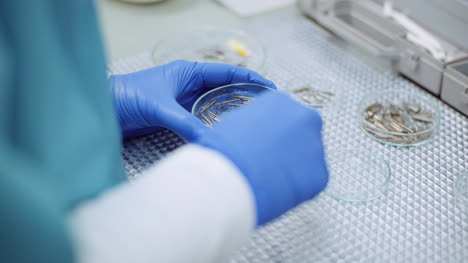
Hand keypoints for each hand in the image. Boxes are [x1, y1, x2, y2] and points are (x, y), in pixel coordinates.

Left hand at [110, 60, 275, 139]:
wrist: (104, 110)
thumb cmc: (126, 95)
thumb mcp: (159, 107)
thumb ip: (184, 122)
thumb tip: (208, 140)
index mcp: (189, 72)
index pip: (226, 73)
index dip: (249, 79)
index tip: (269, 88)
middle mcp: (190, 85)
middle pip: (225, 89)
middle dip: (245, 97)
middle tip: (265, 111)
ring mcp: (185, 102)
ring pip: (215, 106)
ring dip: (231, 113)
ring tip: (251, 125)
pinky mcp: (178, 117)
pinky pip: (203, 120)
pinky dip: (215, 127)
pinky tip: (225, 135)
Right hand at [195, 92, 328, 225]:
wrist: (232, 178)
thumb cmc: (224, 151)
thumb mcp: (234, 123)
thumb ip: (253, 124)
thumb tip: (254, 133)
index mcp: (281, 101)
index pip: (283, 115)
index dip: (272, 133)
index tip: (263, 145)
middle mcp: (305, 117)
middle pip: (301, 133)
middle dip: (289, 147)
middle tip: (269, 163)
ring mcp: (316, 146)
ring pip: (307, 158)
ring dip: (294, 167)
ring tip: (270, 178)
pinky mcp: (321, 174)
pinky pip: (310, 181)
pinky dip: (297, 187)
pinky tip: (278, 189)